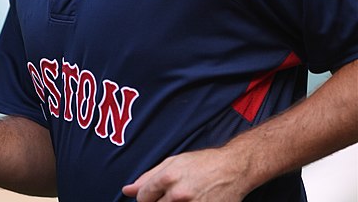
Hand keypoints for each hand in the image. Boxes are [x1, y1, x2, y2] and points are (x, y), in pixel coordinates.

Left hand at [122, 147, 247, 200]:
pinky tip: (192, 201)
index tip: (153, 198)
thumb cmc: (202, 163)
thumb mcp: (174, 162)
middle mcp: (178, 194)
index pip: (143, 197)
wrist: (232, 169)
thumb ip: (149, 177)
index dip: (146, 199)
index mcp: (168, 176)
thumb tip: (127, 190)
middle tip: (172, 198)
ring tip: (182, 198)